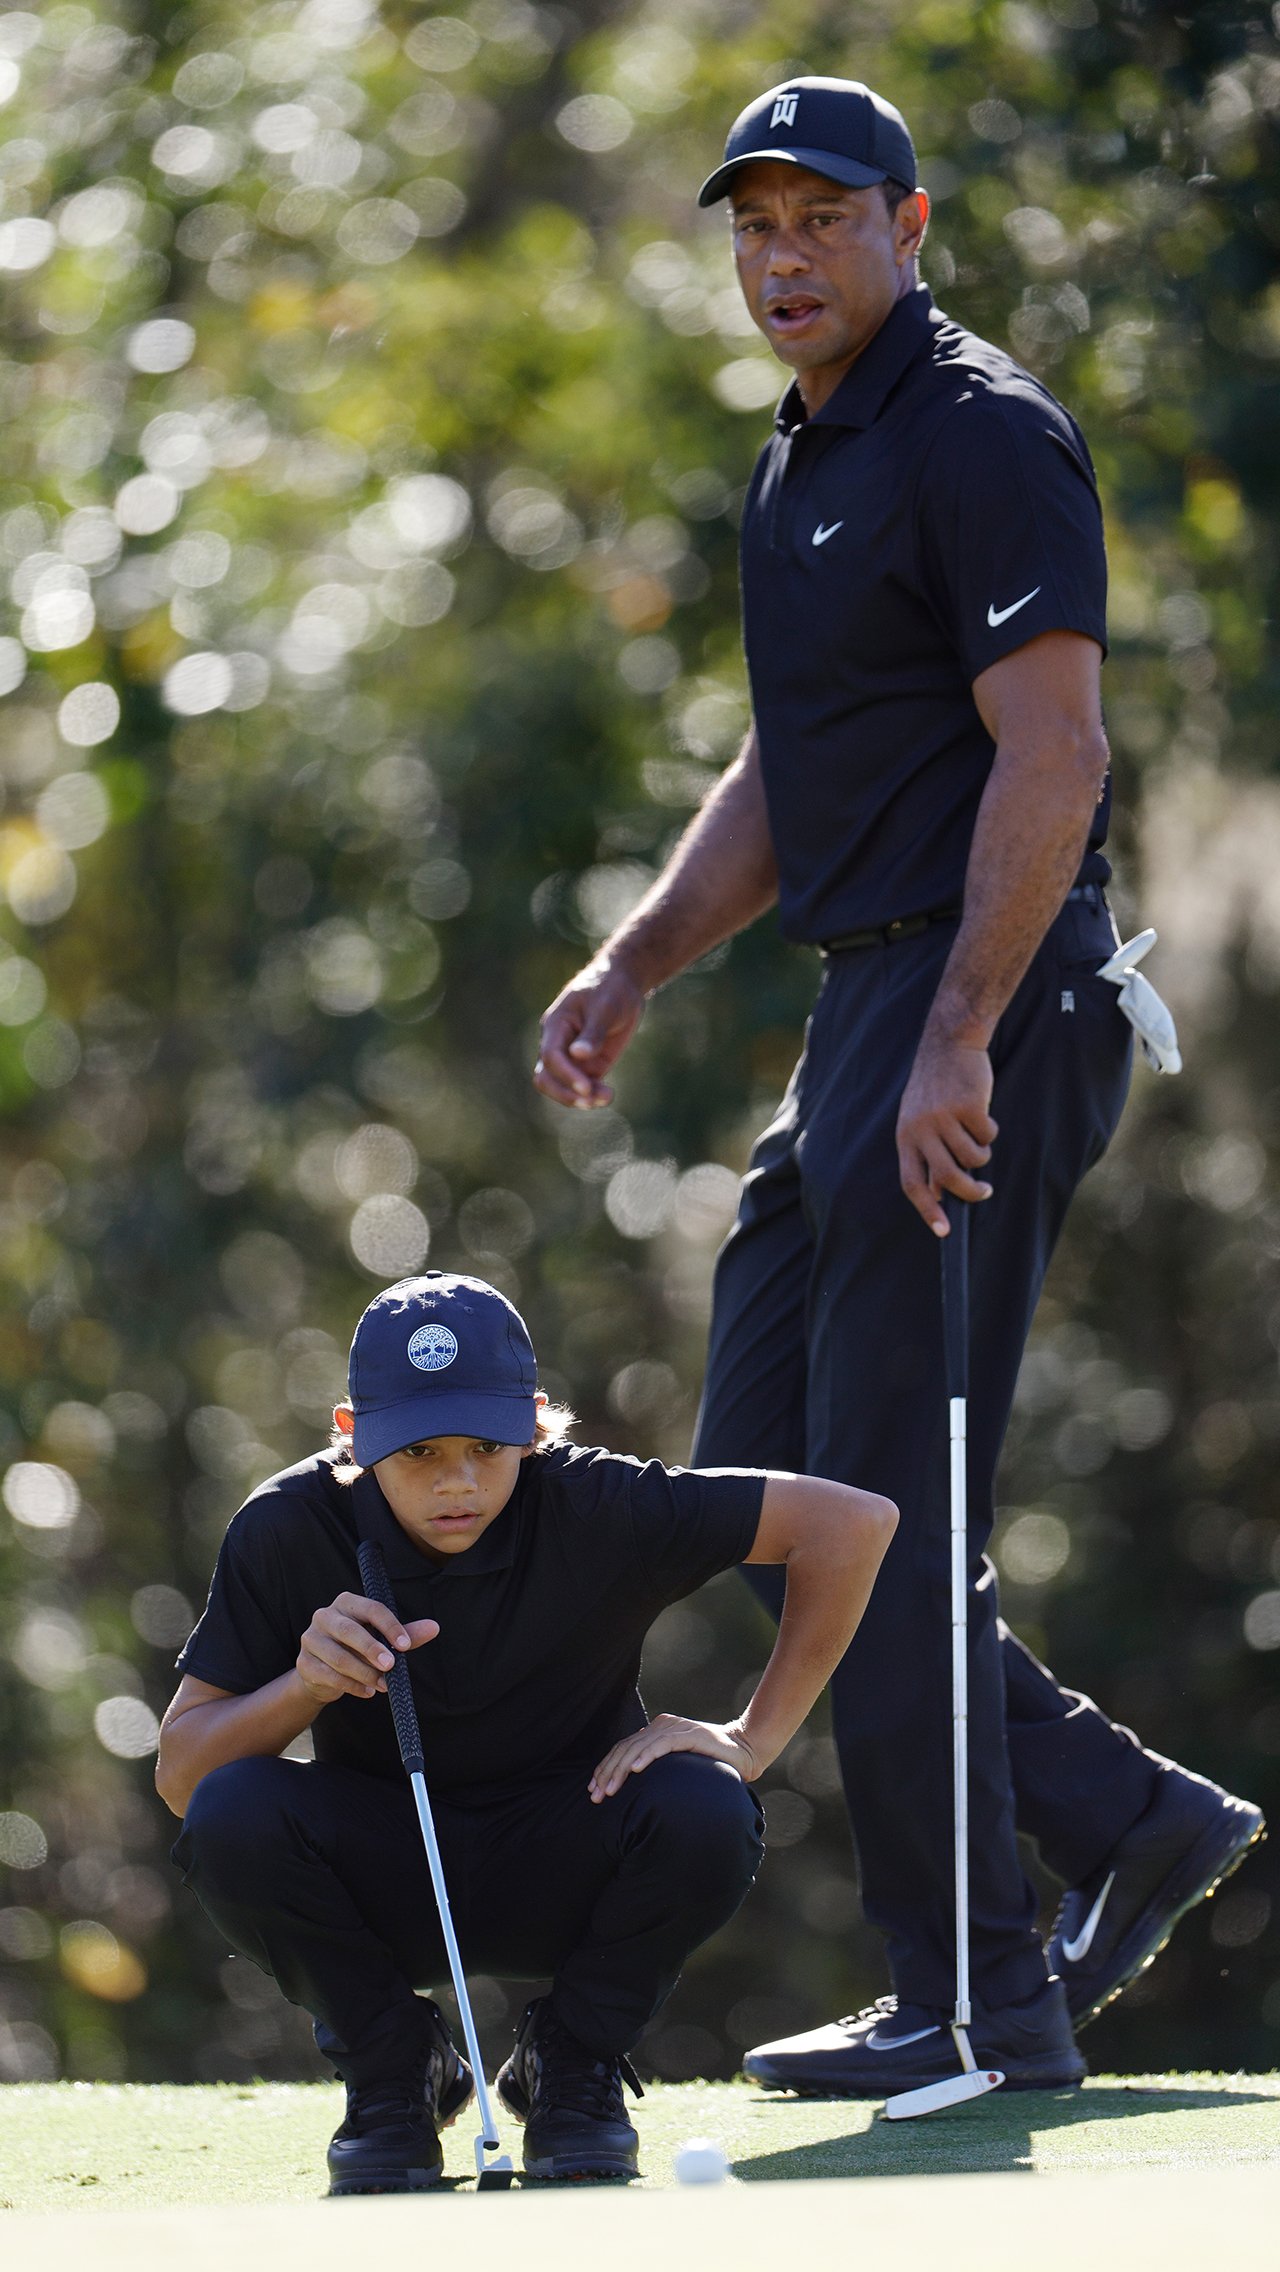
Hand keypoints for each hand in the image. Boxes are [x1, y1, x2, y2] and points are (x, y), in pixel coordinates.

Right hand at [296, 1593, 438, 1706]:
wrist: (321, 1672)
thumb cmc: (356, 1648)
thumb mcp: (381, 1638)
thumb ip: (406, 1634)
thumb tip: (434, 1627)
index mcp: (346, 1603)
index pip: (371, 1609)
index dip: (390, 1626)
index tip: (406, 1645)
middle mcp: (325, 1616)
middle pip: (349, 1631)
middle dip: (372, 1649)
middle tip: (391, 1666)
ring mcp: (311, 1639)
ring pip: (339, 1657)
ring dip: (364, 1673)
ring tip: (382, 1684)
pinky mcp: (304, 1663)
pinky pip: (329, 1675)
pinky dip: (351, 1686)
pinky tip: (367, 1691)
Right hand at [534, 959, 646, 1109]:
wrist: (623, 984)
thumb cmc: (611, 989)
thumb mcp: (605, 1007)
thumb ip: (593, 1032)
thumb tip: (578, 1055)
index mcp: (556, 1025)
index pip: (550, 1055)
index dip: (565, 1074)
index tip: (586, 1087)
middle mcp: (558, 1043)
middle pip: (547, 1077)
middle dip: (565, 1092)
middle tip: (589, 1101)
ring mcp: (572, 1056)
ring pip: (563, 1086)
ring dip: (581, 1097)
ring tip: (607, 1098)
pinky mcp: (589, 1065)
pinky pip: (584, 1086)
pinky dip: (593, 1094)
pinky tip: (608, 1095)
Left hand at [588, 1714, 757, 1801]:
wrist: (744, 1750)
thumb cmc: (710, 1763)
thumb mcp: (677, 1765)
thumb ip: (657, 1767)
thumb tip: (631, 1784)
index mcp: (656, 1730)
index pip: (623, 1748)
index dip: (606, 1768)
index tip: (593, 1789)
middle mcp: (662, 1725)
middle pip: (626, 1748)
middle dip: (608, 1773)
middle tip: (596, 1796)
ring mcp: (676, 1728)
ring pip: (639, 1747)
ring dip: (621, 1769)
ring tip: (610, 1789)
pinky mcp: (690, 1734)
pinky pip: (663, 1744)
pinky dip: (647, 1756)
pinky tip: (635, 1769)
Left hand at [896, 1029, 997, 1235]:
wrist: (948, 1043)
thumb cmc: (935, 1087)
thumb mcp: (919, 1121)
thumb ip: (926, 1154)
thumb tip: (939, 1194)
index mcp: (905, 1136)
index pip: (912, 1182)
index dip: (927, 1210)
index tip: (943, 1232)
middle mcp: (921, 1129)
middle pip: (947, 1177)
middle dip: (970, 1192)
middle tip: (984, 1191)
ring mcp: (944, 1117)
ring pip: (973, 1157)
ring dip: (982, 1152)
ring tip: (977, 1135)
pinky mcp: (968, 1106)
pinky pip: (988, 1135)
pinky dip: (990, 1130)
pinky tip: (982, 1112)